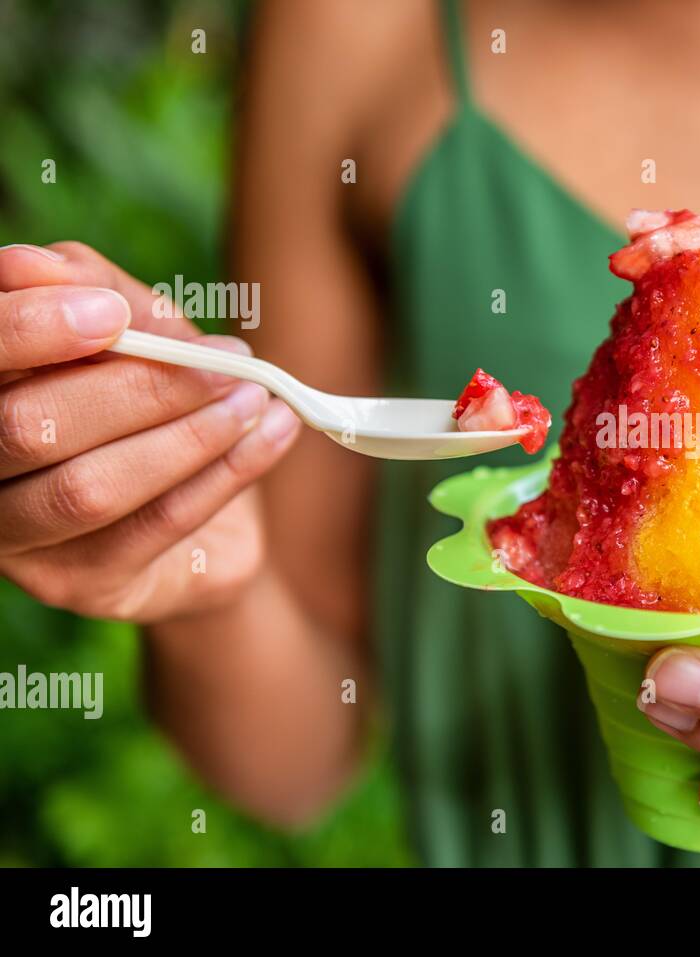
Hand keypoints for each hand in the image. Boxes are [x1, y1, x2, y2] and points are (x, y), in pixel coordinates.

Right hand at [0, 242, 300, 622]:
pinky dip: (225, 473)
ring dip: (190, 436)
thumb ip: (95, 295)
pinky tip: (273, 433)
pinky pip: (155, 527)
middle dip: (137, 388)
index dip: (26, 331)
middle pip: (25, 428)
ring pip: (90, 489)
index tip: (108, 312)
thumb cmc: (158, 405)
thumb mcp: (140, 334)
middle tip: (228, 361)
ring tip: (258, 398)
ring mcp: (19, 543)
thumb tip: (38, 264)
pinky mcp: (81, 585)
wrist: (209, 520)